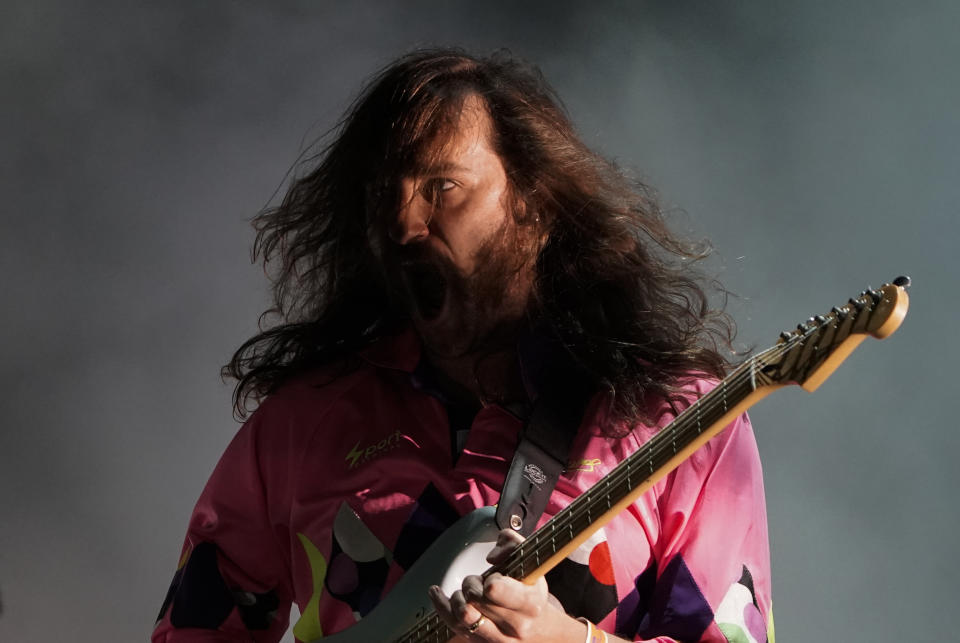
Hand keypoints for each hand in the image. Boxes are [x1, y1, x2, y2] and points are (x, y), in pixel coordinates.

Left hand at [427, 529, 585, 641]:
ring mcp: (499, 639)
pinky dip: (442, 607)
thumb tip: (491, 558)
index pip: (496, 591)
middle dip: (472, 583)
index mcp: (530, 603)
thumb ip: (511, 543)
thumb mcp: (530, 561)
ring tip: (465, 591)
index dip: (489, 580)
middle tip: (478, 580)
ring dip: (457, 598)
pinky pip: (454, 627)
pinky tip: (437, 594)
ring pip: (463, 616)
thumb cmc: (529, 590)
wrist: (539, 628)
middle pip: (477, 600)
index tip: (493, 578)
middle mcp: (515, 625)